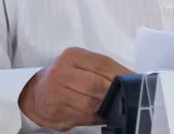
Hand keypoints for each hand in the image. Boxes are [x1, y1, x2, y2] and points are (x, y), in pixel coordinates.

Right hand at [18, 47, 132, 130]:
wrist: (36, 92)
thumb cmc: (66, 76)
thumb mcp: (81, 64)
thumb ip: (102, 69)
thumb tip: (132, 78)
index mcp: (72, 56)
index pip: (104, 64)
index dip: (123, 75)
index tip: (136, 82)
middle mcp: (61, 72)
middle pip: (98, 85)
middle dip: (115, 93)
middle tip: (128, 97)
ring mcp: (56, 93)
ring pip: (91, 104)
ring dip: (107, 107)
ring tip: (116, 107)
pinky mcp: (55, 112)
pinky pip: (83, 116)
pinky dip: (97, 117)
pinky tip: (102, 115)